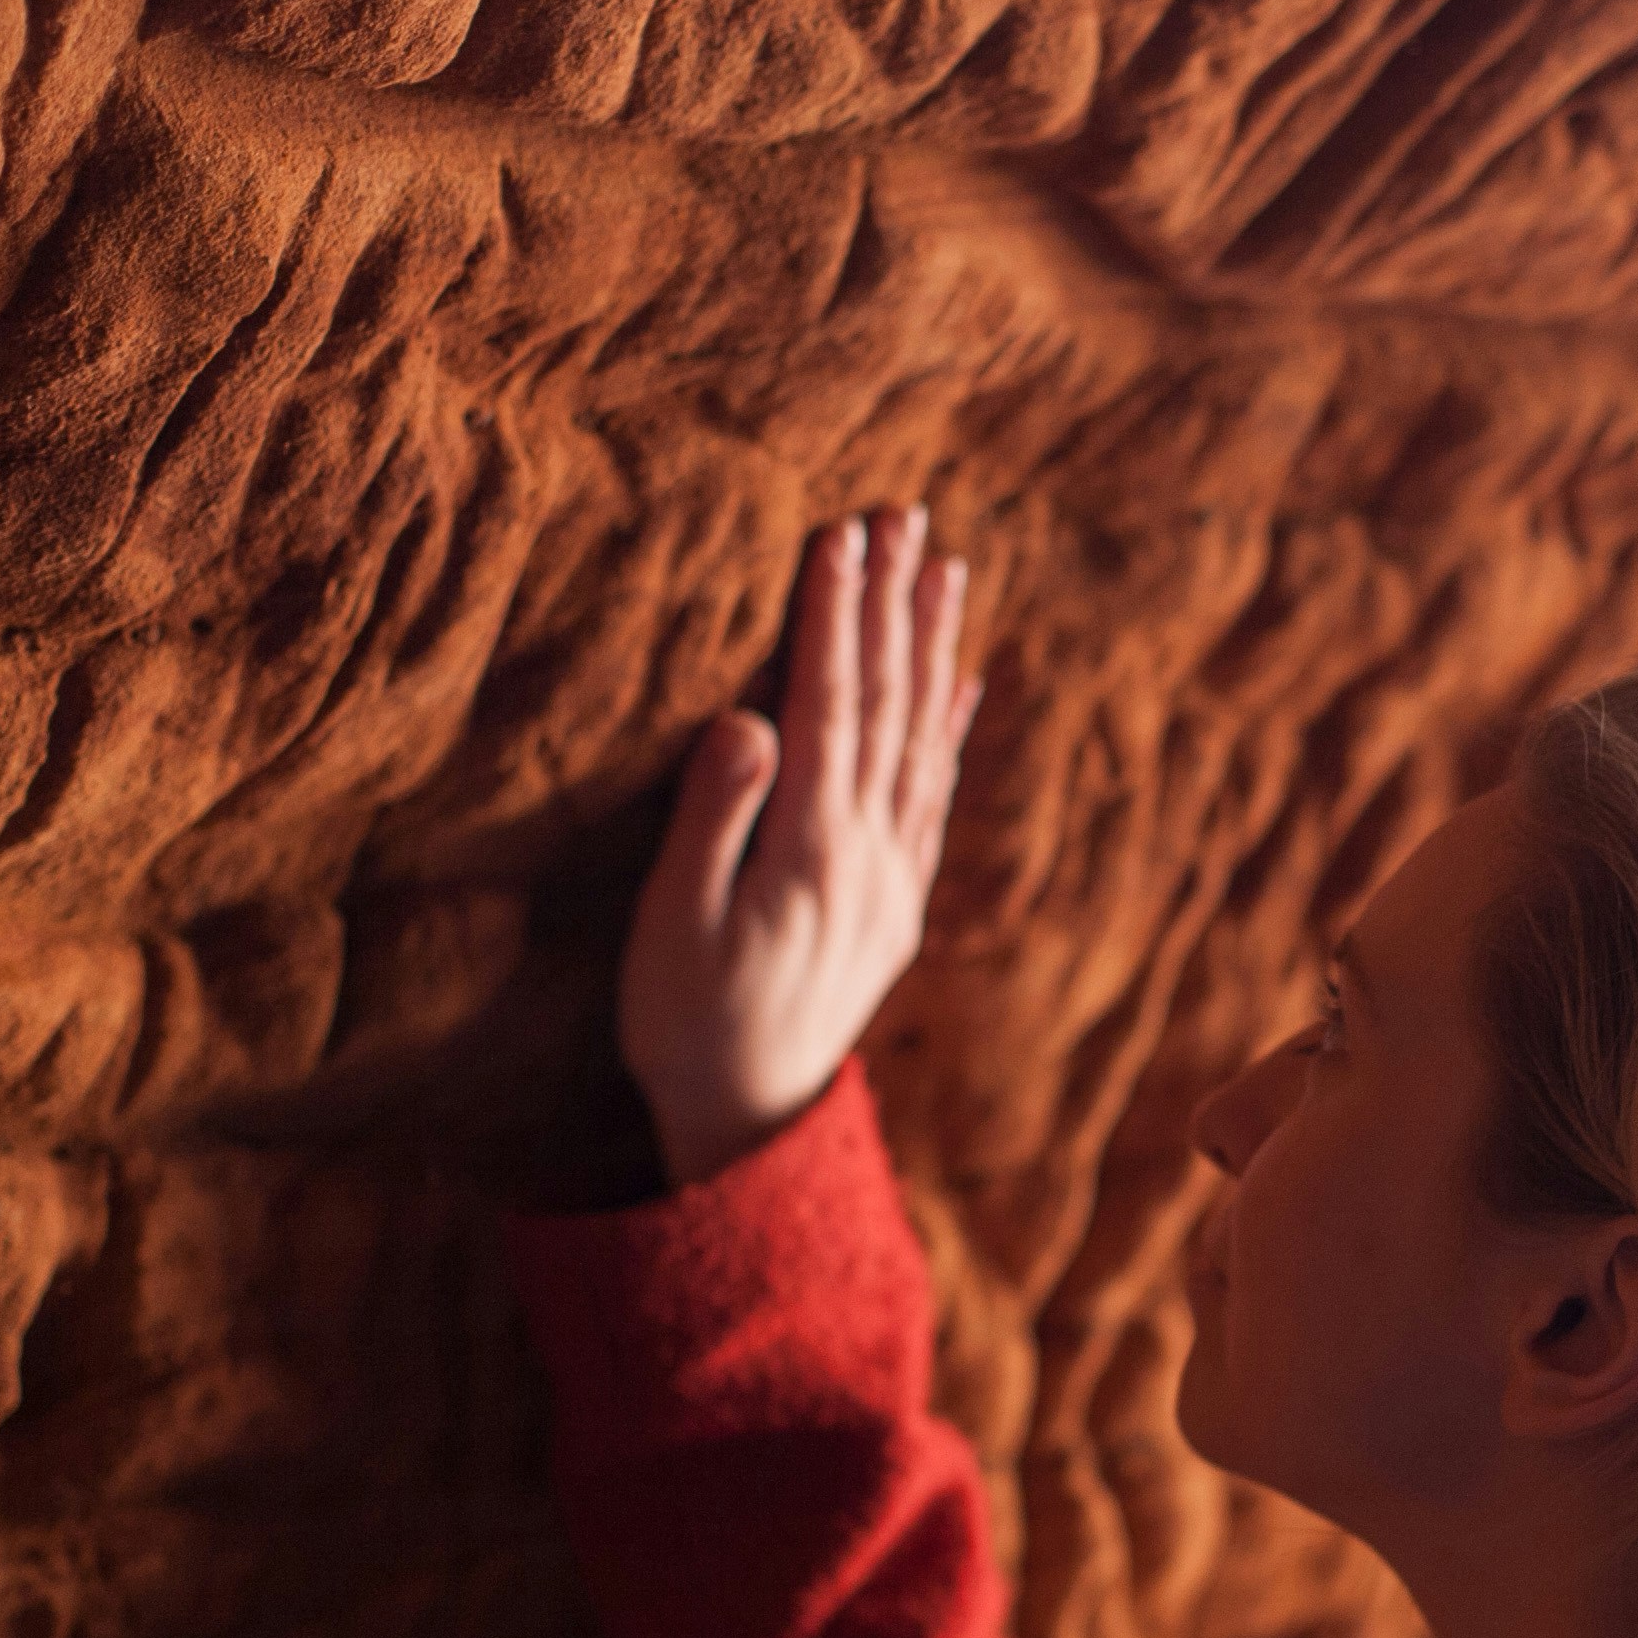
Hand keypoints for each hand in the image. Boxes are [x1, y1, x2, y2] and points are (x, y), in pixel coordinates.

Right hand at [621, 506, 981, 1188]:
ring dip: (932, 648)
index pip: (830, 704)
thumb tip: (748, 720)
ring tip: (944, 569)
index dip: (835, 615)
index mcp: (811, 849)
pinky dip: (951, 727)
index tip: (841, 534)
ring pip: (924, 738)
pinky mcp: (900, 901)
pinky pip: (936, 793)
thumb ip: (714, 820)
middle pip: (890, 704)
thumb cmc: (686, 1022)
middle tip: (904, 516)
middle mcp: (871, 854)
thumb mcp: (674, 925)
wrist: (751, 1121)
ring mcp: (896, 878)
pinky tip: (963, 679)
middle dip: (893, 604)